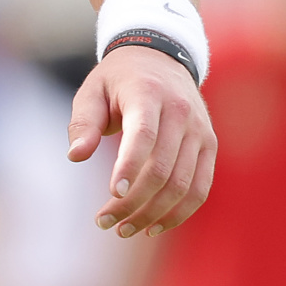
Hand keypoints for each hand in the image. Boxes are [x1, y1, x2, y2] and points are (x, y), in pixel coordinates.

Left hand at [67, 45, 215, 236]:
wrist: (160, 57)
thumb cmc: (117, 79)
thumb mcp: (92, 89)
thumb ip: (83, 122)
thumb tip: (75, 156)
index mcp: (148, 93)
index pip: (143, 136)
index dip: (129, 167)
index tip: (111, 194)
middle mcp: (180, 111)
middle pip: (162, 168)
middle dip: (133, 202)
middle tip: (105, 222)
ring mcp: (199, 130)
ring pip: (182, 185)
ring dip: (154, 215)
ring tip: (124, 229)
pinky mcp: (209, 146)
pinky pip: (200, 189)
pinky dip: (180, 213)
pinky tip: (154, 226)